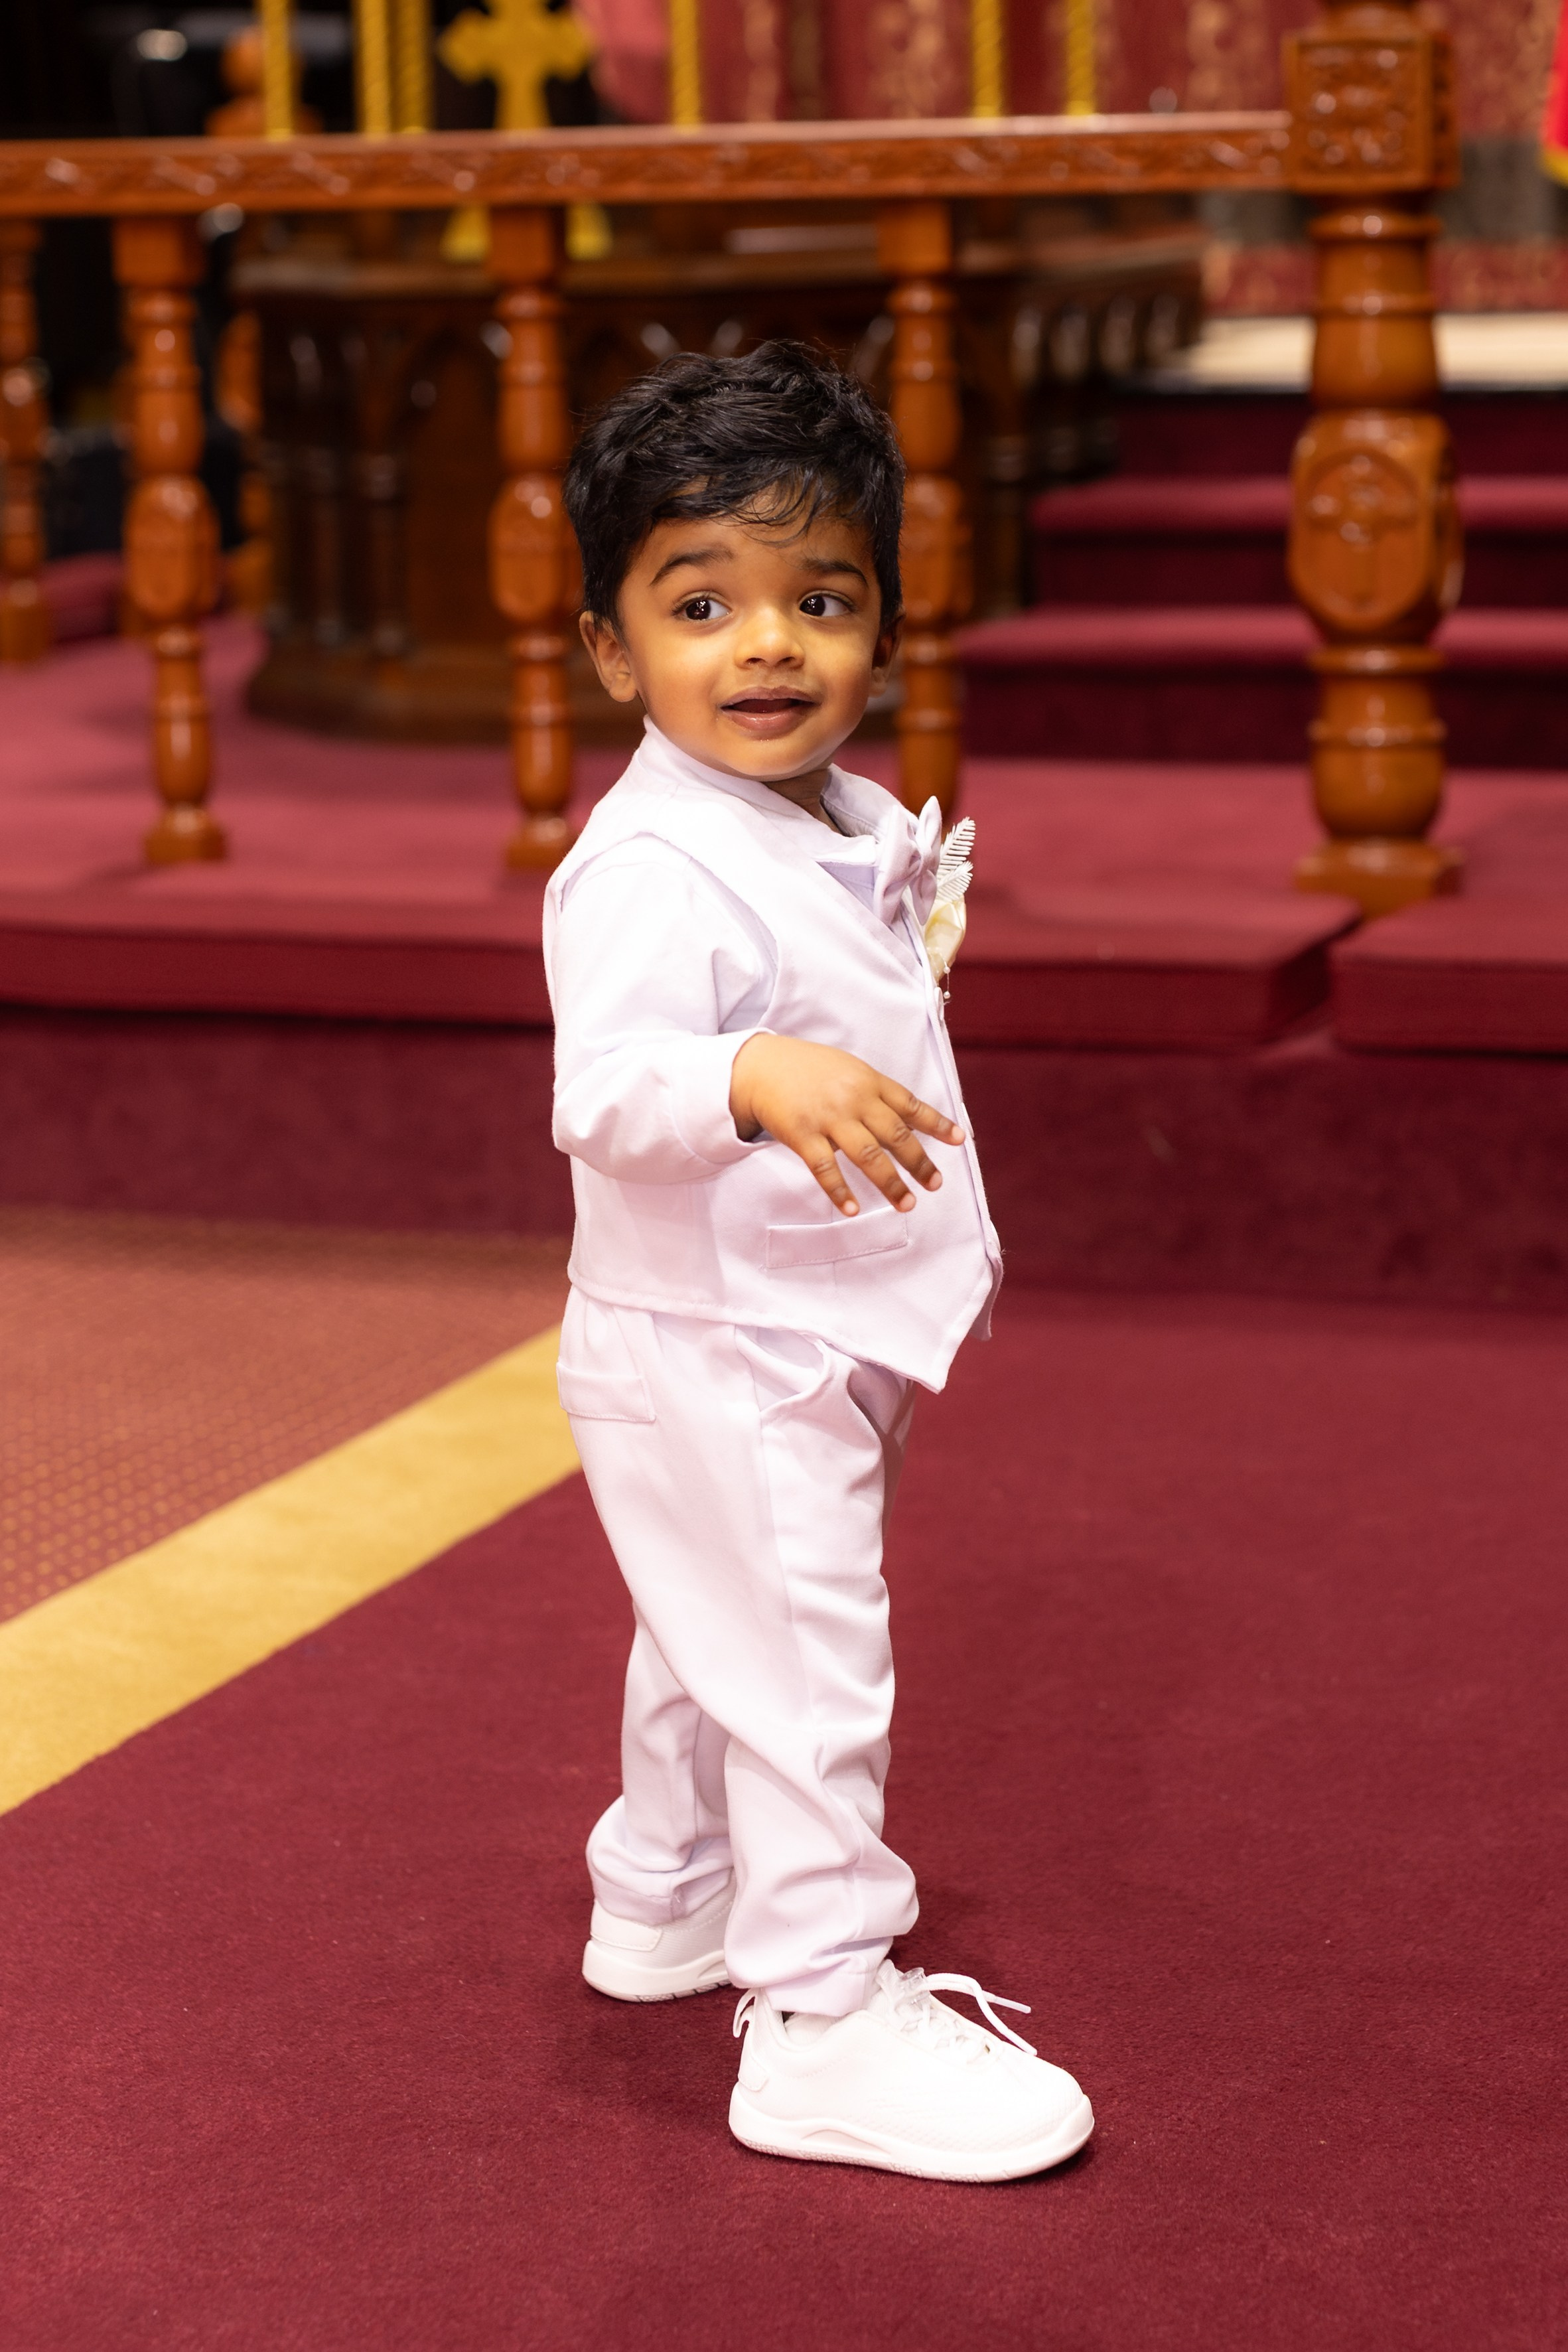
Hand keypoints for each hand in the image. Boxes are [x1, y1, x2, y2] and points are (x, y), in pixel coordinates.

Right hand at [729, 1033, 964, 1216]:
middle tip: (935, 1185)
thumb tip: (907, 1122)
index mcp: (869, 1081)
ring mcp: (828, 1118)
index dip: (936, 1123)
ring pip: (867, 1155)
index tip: (959, 1140)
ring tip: (907, 1203)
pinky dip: (839, 1191)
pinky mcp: (802, 1135)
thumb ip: (876, 1094)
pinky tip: (852, 1210)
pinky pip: (825, 1169)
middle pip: (895, 1134)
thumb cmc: (809, 1070)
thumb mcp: (849, 1070)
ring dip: (889, 1182)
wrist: (761, 1067)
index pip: (910, 1105)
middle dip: (918, 1162)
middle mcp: (853, 1099)